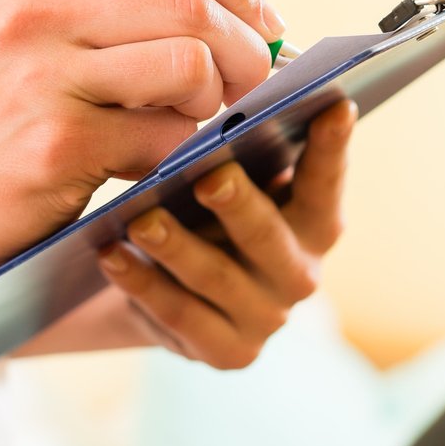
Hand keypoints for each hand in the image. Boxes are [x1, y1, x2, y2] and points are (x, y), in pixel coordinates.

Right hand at [0, 0, 281, 281]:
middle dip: (246, 49)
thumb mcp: (40, 38)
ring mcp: (46, 78)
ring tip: (192, 123)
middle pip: (193, 4)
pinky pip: (167, 137)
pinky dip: (183, 153)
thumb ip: (123, 13)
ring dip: (214, 102)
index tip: (262, 24)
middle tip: (252, 84)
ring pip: (190, 64)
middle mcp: (41, 14)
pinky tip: (160, 161)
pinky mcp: (58, 144)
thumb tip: (246, 18)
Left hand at [95, 98, 353, 369]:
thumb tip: (225, 94)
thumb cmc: (209, 214)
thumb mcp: (236, 182)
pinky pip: (179, 316)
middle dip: (240, 205)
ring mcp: (266, 318)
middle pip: (269, 236)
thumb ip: (244, 151)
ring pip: (217, 278)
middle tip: (211, 176)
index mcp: (316, 222)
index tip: (333, 103)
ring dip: (177, 248)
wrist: (177, 294)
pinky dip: (143, 284)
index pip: (326, 182)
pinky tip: (111, 255)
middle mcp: (301, 273)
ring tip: (140, 220)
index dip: (332, 146)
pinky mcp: (228, 352)